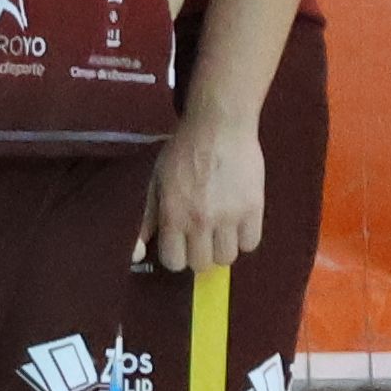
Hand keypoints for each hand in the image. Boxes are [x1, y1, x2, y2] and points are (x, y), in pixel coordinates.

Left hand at [142, 113, 267, 273]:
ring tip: (220, 229)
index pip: (174, 262)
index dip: (177, 255)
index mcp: (173, 214)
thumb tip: (136, 254)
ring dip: (222, 248)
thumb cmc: (183, 152)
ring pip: (227, 258)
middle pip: (202, 264)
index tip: (181, 244)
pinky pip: (250, 243)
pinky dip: (244, 238)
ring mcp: (229, 216)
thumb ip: (146, 219)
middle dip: (199, 254)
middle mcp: (200, 220)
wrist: (218, 126)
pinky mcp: (254, 208)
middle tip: (201, 236)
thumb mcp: (155, 182)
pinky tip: (237, 223)